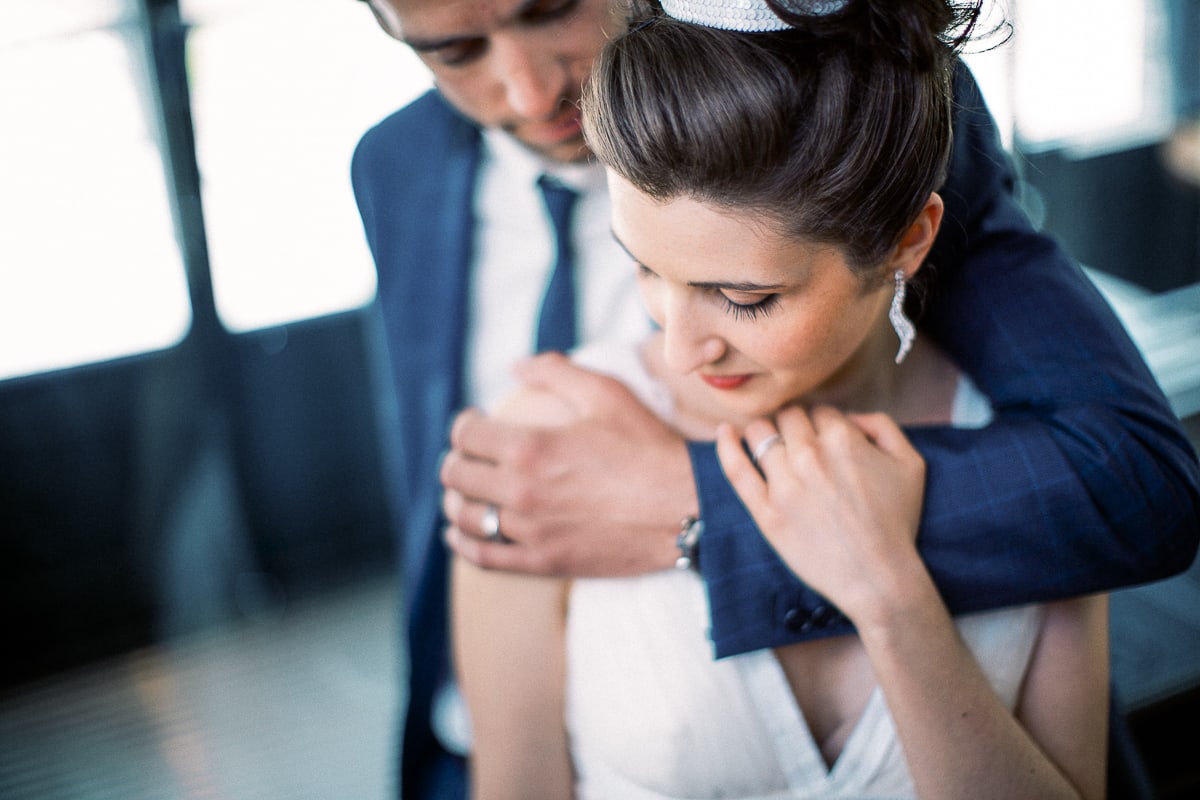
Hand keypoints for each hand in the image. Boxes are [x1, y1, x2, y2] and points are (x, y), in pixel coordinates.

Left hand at [441, 353, 695, 576]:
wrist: (686, 508)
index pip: (466, 435)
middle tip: (470, 456)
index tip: (474, 423)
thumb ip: (556, 372)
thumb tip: (516, 366)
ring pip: (464, 517)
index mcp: (531, 446)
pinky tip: (459, 533)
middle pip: (457, 475)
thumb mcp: (606, 394)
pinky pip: (484, 557)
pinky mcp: (543, 562)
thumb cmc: (648, 447)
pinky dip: (463, 543)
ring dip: (455, 500)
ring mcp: (530, 531)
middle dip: (457, 459)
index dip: (464, 424)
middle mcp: (522, 491)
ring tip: (464, 491)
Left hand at [715, 405, 927, 621]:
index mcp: (843, 439)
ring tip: (771, 445)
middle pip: (788, 416)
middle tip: (800, 445)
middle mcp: (810, 455)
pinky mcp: (765, 510)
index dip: (823, 423)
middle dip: (795, 425)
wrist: (878, 577)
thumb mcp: (910, 463)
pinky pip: (736, 468)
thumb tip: (850, 416)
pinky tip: (724, 433)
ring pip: (760, 433)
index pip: (820, 411)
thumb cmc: (896, 522)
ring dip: (765, 432)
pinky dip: (726, 445)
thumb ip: (883, 426)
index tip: (825, 440)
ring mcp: (784, 483)